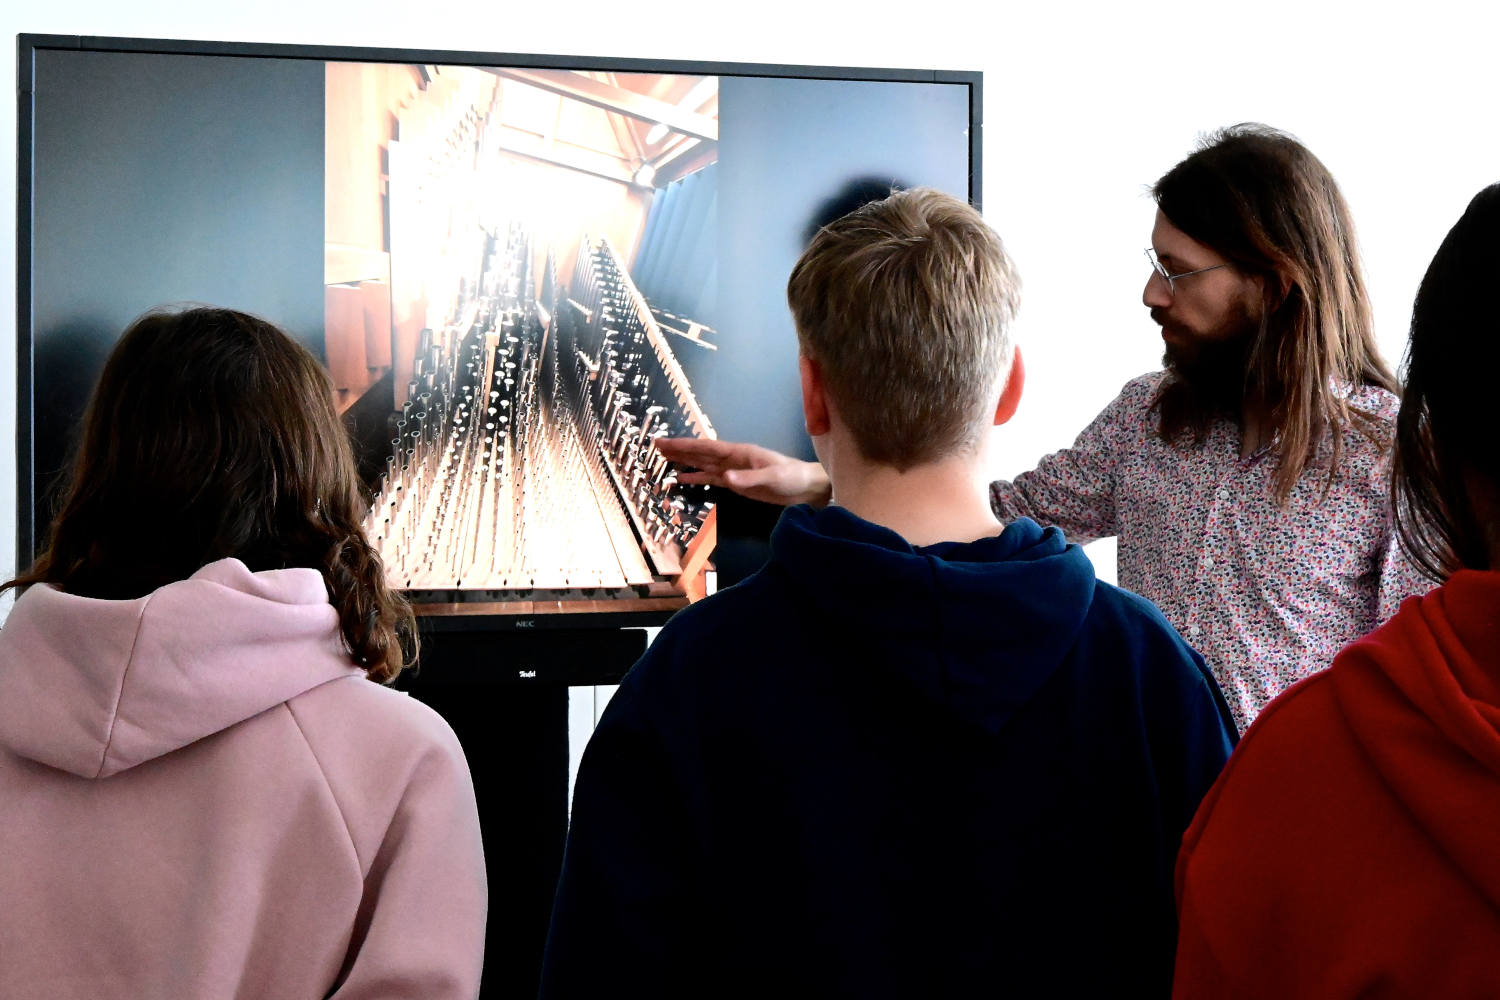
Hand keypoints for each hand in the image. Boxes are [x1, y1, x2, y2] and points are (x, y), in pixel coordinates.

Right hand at [653, 437, 830, 506]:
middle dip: (679, 449)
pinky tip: (683, 479)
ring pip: (703, 464)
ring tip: (663, 458)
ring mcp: (734, 470)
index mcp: (739, 452)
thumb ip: (748, 479)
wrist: (807, 488)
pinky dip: (696, 477)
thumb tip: (724, 478)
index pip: (707, 447)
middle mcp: (733, 458)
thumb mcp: (772, 478)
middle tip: (656, 446)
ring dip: (684, 461)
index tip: (665, 442)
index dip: (685, 444)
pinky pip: (711, 478)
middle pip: (701, 452)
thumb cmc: (792, 478)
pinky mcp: (737, 483)